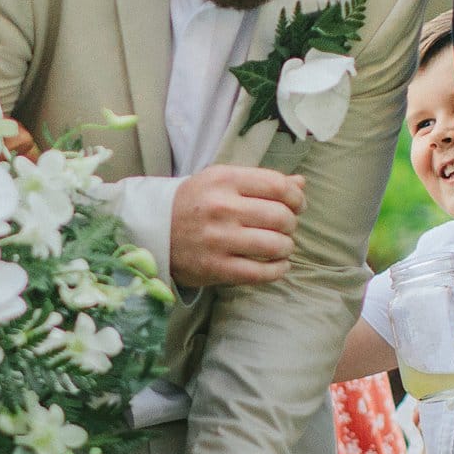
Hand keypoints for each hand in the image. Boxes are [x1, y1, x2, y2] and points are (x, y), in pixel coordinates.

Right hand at [169, 163, 303, 288]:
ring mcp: (218, 240)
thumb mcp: (222, 182)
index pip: (278, 186)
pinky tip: (277, 264)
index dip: (296, 197)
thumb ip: (262, 181)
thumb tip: (301, 184)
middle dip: (292, 223)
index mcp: (224, 180)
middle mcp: (221, 208)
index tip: (297, 205)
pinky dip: (278, 269)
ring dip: (287, 247)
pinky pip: (261, 273)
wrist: (153, 228)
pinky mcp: (215, 268)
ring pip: (276, 245)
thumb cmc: (195, 202)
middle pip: (281, 216)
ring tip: (281, 246)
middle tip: (286, 227)